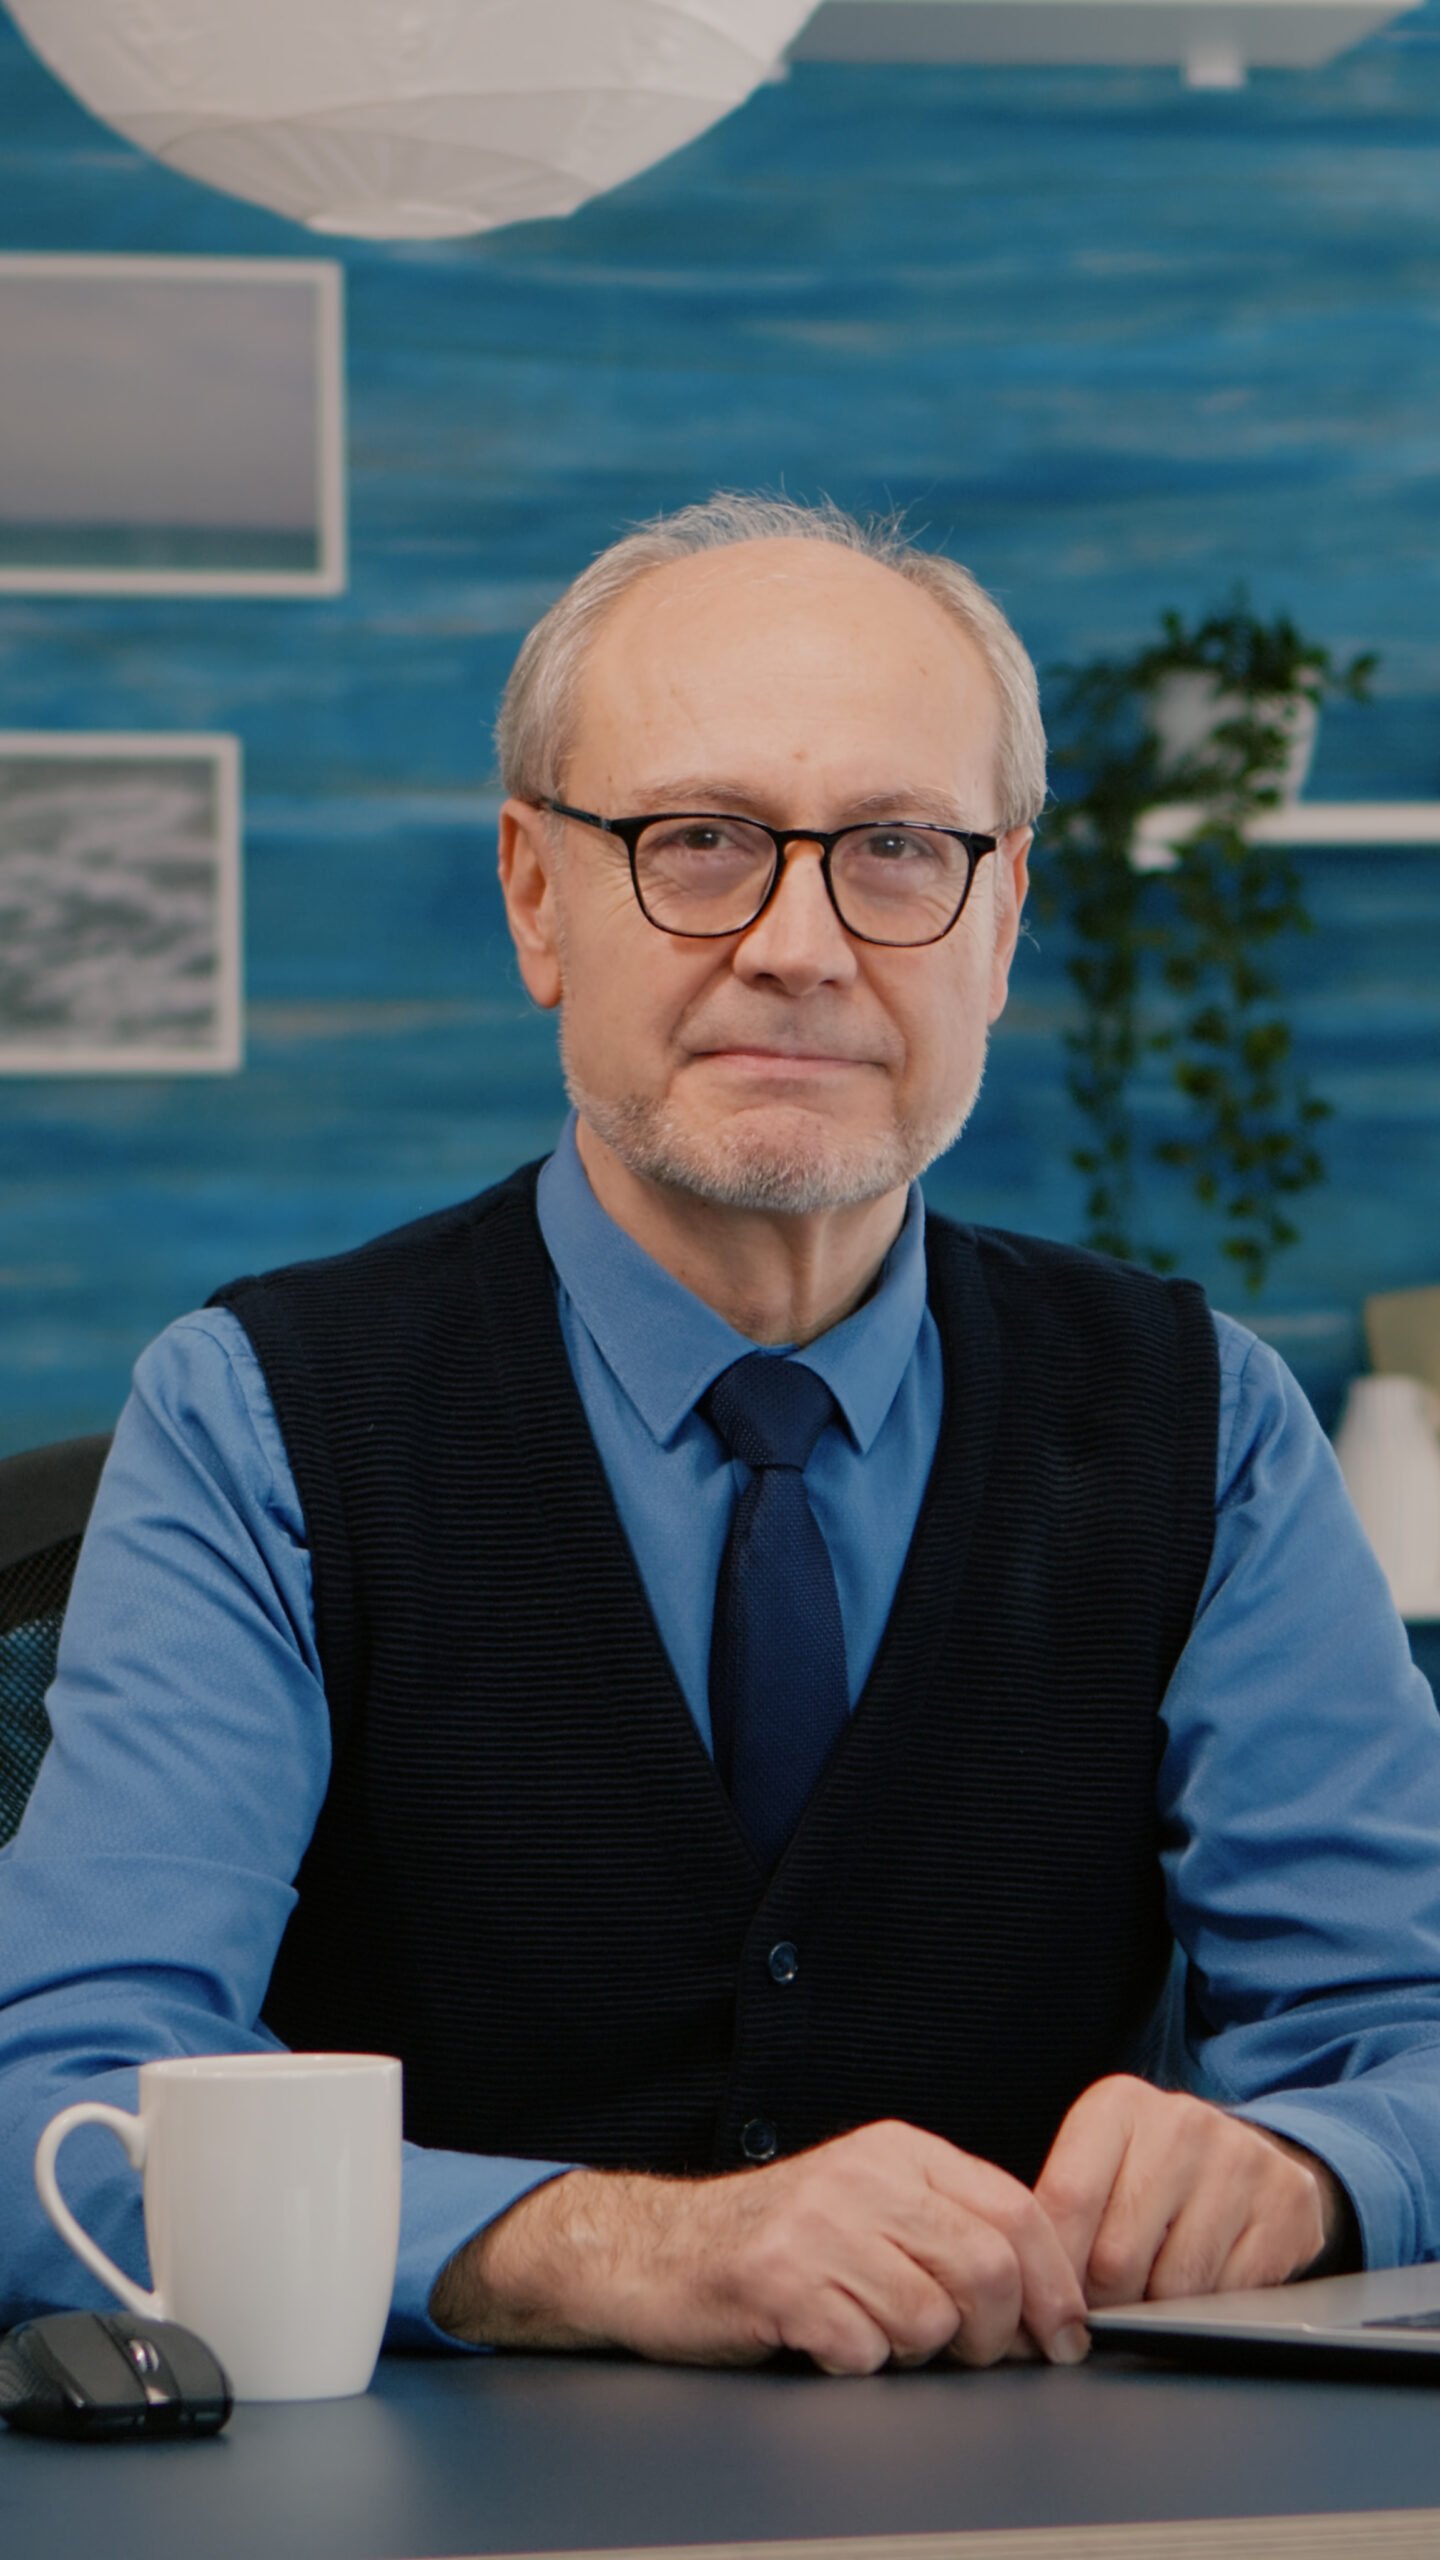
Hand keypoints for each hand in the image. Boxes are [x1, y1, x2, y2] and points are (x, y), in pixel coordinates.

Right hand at [431, 2119, 1090, 2374]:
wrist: (654, 2250)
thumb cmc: (776, 2240)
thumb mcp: (870, 2204)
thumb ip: (949, 2227)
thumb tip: (1046, 2295)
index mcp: (898, 2150)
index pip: (1017, 2209)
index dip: (1055, 2284)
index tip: (1063, 2336)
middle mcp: (864, 2176)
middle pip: (987, 2268)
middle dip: (995, 2335)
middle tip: (971, 2356)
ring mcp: (818, 2225)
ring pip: (931, 2319)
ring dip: (915, 2353)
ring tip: (873, 2335)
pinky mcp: (778, 2280)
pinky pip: (863, 2351)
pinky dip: (856, 2364)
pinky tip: (825, 2341)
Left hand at [1034, 2074, 1352, 2306]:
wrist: (1248, 2154)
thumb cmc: (1150, 2173)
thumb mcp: (1098, 2167)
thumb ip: (1058, 2215)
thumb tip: (1023, 2294)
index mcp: (1118, 2105)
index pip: (1067, 2202)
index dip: (1051, 2274)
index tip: (1044, 2313)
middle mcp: (1181, 2122)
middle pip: (1117, 2256)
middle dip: (1102, 2304)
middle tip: (1103, 2312)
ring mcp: (1241, 2160)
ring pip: (1175, 2287)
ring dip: (1157, 2313)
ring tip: (1152, 2294)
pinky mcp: (1288, 2203)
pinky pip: (1232, 2296)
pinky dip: (1210, 2313)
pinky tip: (1204, 2289)